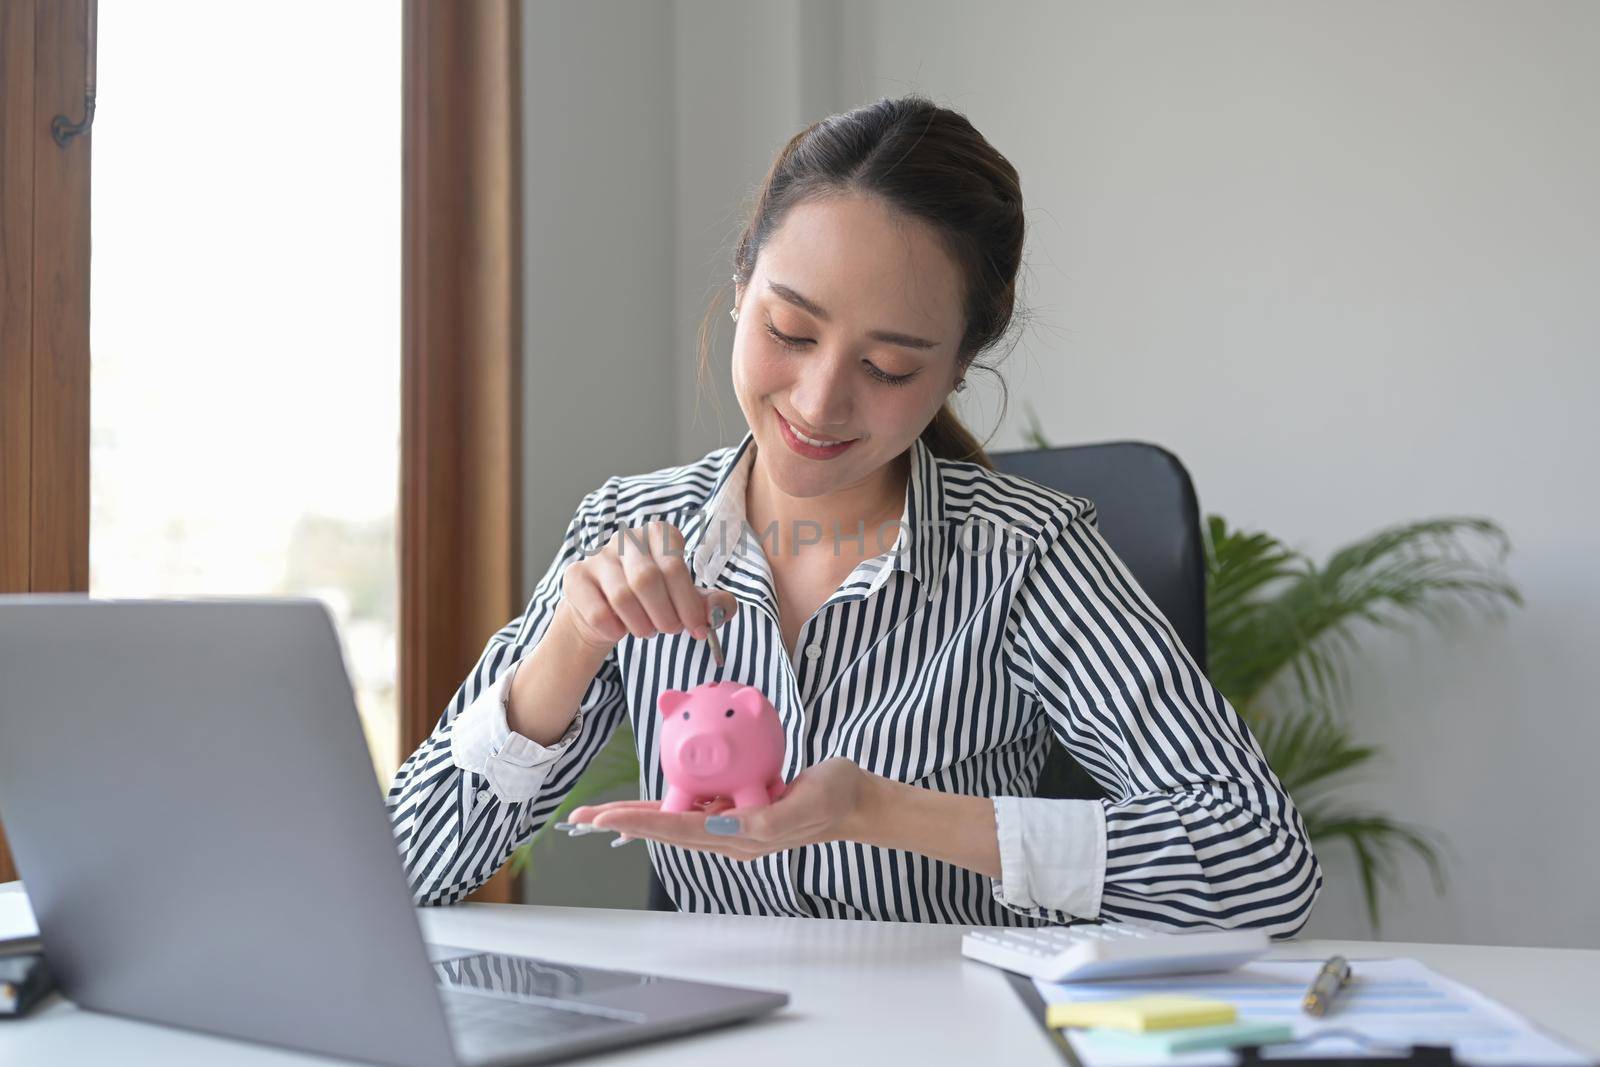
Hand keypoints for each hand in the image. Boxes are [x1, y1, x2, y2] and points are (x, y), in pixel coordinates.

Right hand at [556, 519, 736, 654]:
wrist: (607, 615)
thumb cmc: (654, 602)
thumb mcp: (688, 602)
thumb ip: (713, 605)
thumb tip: (718, 612)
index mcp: (659, 535)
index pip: (674, 565)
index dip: (687, 601)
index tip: (696, 626)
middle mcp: (627, 539)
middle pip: (647, 579)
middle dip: (665, 615)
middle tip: (672, 631)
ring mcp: (597, 557)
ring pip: (621, 596)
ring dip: (642, 624)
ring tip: (648, 631)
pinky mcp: (575, 578)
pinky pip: (598, 612)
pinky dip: (615, 630)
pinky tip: (620, 631)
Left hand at [567, 758, 873, 860]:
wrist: (855, 801)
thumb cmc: (833, 798)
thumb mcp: (804, 804)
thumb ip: (764, 822)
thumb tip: (718, 822)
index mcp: (739, 835)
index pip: (677, 828)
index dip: (637, 822)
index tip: (601, 819)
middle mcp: (728, 833)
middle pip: (664, 828)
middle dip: (622, 822)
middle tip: (581, 819)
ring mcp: (731, 822)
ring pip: (674, 819)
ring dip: (638, 815)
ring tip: (602, 813)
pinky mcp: (737, 808)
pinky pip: (695, 803)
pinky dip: (668, 799)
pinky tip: (651, 794)